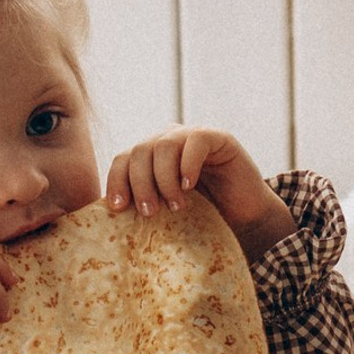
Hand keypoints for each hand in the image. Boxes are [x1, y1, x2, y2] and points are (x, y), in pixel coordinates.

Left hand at [106, 128, 292, 262]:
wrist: (244, 217)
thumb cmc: (204, 216)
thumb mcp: (164, 208)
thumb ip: (142, 200)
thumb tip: (109, 210)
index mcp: (151, 154)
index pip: (123, 158)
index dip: (116, 181)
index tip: (117, 208)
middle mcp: (169, 139)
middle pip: (139, 151)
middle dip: (140, 184)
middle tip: (149, 213)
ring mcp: (193, 135)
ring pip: (163, 146)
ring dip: (164, 179)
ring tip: (176, 205)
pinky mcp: (219, 138)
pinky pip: (195, 141)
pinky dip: (187, 165)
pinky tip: (190, 187)